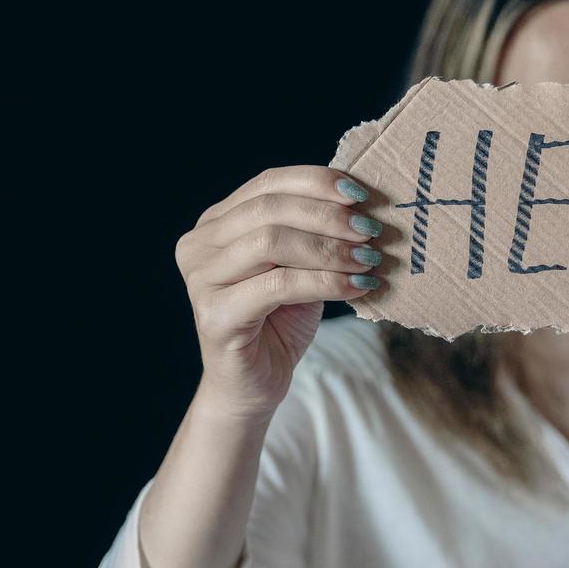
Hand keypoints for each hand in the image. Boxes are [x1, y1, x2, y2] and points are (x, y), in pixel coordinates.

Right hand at [175, 166, 384, 416]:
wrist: (253, 385)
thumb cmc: (278, 322)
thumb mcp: (295, 265)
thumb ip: (309, 230)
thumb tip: (358, 199)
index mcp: (214, 224)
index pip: (267, 183)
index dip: (315, 181)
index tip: (360, 193)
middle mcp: (198, 246)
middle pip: (268, 208)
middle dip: (326, 215)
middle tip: (369, 229)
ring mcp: (200, 281)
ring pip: (271, 242)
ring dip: (329, 248)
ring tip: (367, 259)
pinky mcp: (215, 316)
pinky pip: (278, 286)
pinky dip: (325, 282)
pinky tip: (356, 287)